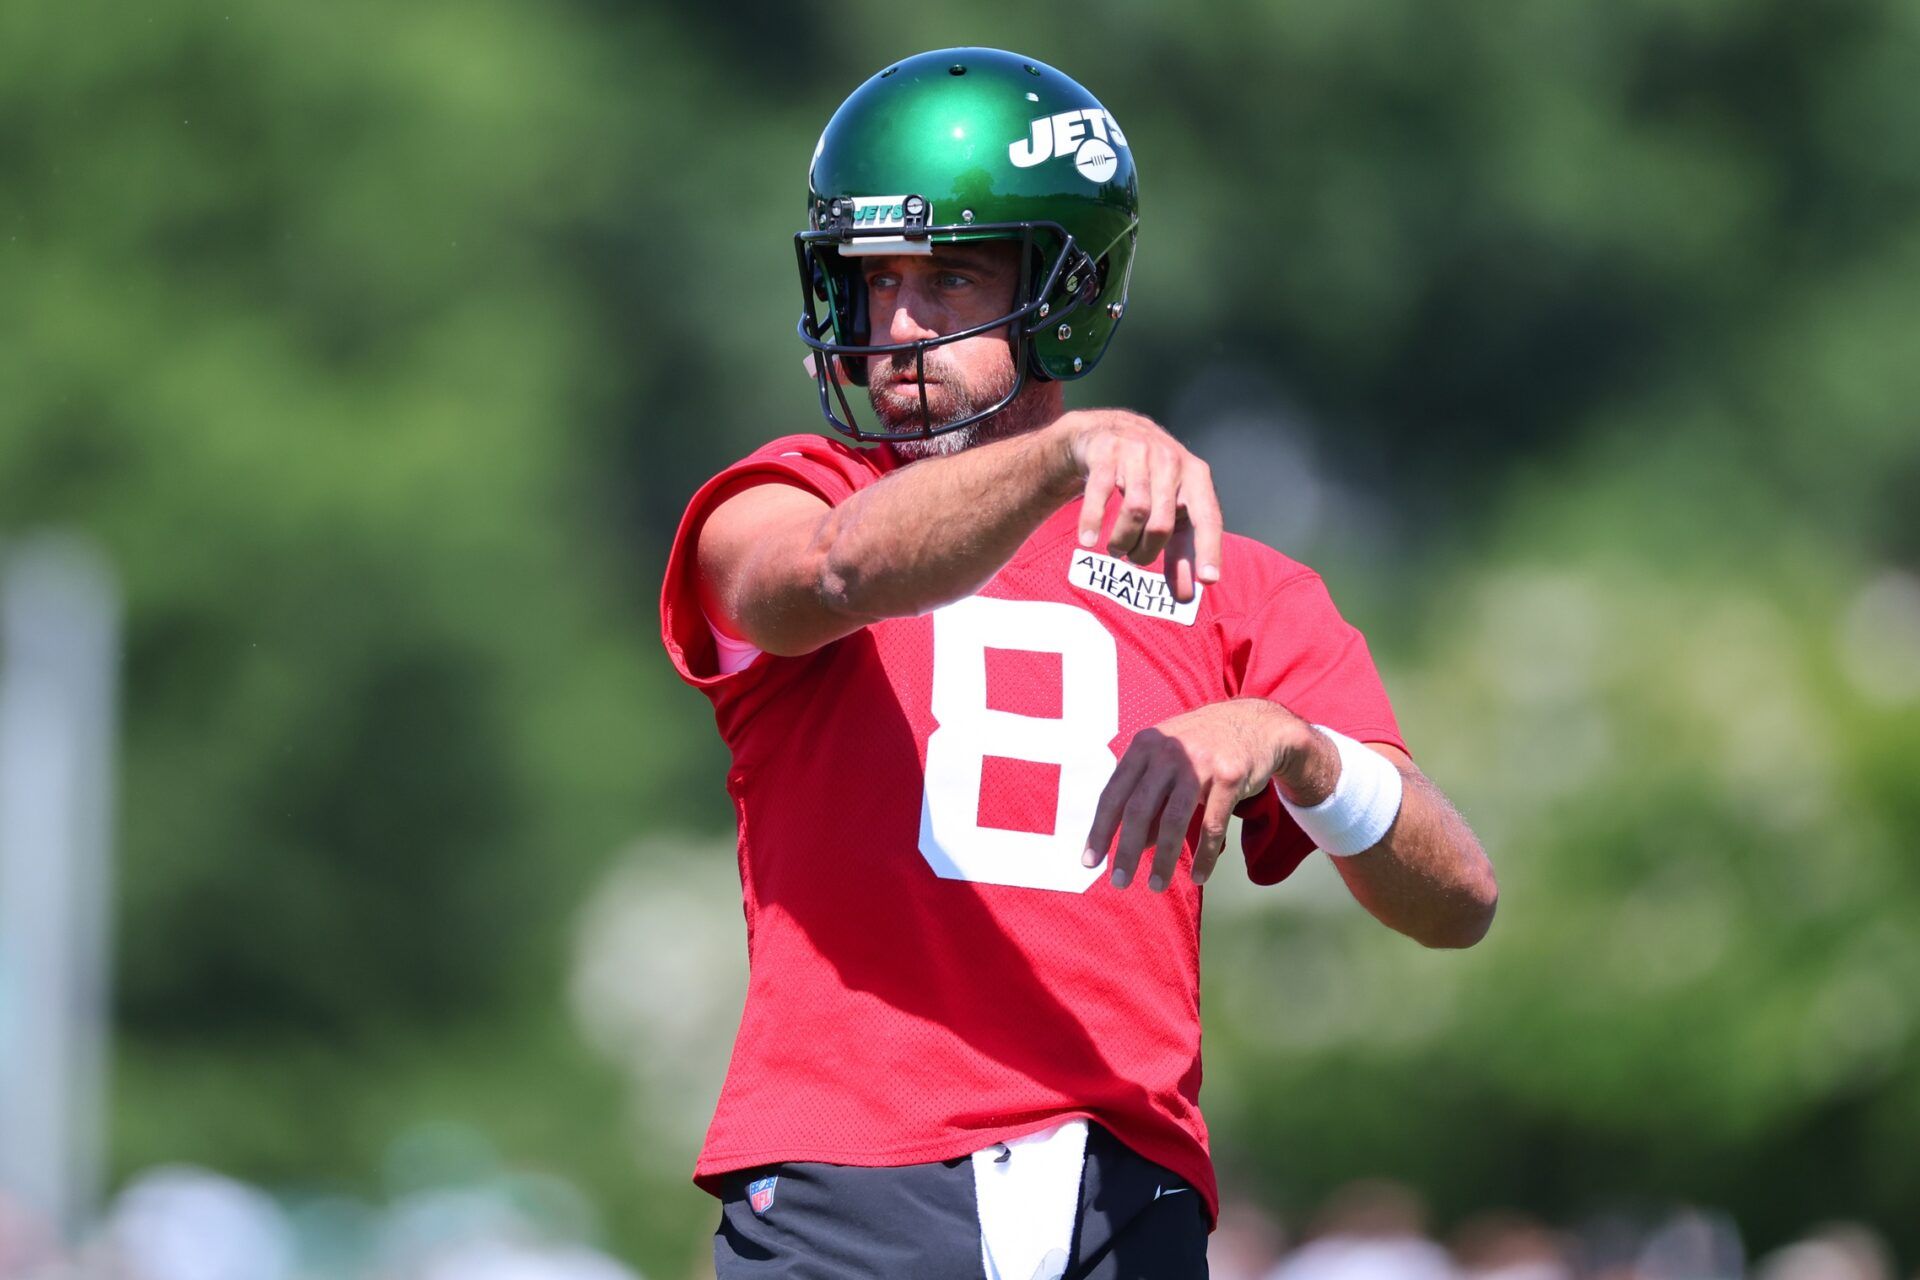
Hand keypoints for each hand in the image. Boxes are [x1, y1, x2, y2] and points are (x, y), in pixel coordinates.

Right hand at [1052, 409, 1222, 603]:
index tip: (1209, 580)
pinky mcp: (1106, 452)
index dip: (1208, 550)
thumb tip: (1187, 597)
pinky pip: (1100, 492)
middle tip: (1133, 559)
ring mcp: (1138, 453)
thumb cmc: (1149, 482)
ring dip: (1122, 540)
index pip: (1208, 518)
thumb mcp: (1170, 513)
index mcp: (1195, 476)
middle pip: (1163, 523)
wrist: (1110, 433)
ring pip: (1135, 509)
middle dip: (1145, 552)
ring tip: (1115, 550)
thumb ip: (1180, 554)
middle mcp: (1170, 461)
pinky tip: (1088, 541)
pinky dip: (1093, 521)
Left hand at [1082, 699, 1309, 891]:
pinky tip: (1198, 876)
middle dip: (1126, 851)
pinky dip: (1204, 856)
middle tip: (1118, 882)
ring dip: (1162, 859)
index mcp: (1145, 746)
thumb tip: (1134, 845)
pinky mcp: (1230, 776)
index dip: (1100, 830)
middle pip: (1138, 810)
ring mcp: (1200, 763)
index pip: (1114, 794)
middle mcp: (1169, 751)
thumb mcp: (1167, 762)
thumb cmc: (1200, 748)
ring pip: (1173, 821)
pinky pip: (1212, 826)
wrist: (1255, 723)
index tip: (1089, 861)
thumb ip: (1147, 798)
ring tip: (1155, 885)